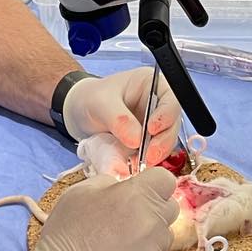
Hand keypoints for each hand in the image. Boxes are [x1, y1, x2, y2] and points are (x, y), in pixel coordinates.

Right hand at [23, 169, 176, 250]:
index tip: (139, 192)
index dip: (152, 184)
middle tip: (128, 218)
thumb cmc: (66, 234)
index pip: (165, 179)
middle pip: (170, 207)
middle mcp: (152, 220)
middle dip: (154, 209)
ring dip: (150, 235)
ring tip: (121, 244)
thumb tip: (121, 187)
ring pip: (164, 235)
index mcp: (135, 195)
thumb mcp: (78, 193)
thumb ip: (107, 184)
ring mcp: (155, 250)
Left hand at [63, 68, 181, 167]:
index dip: (166, 114)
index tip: (152, 129)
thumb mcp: (100, 103)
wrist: (79, 114)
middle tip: (149, 156)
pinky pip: (153, 153)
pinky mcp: (147, 143)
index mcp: (150, 84)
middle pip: (172, 123)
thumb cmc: (90, 99)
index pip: (170, 98)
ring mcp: (154, 124)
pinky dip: (147, 161)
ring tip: (141, 164)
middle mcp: (157, 104)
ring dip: (156, 154)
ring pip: (165, 141)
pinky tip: (136, 166)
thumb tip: (136, 139)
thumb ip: (118, 119)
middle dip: (163, 141)